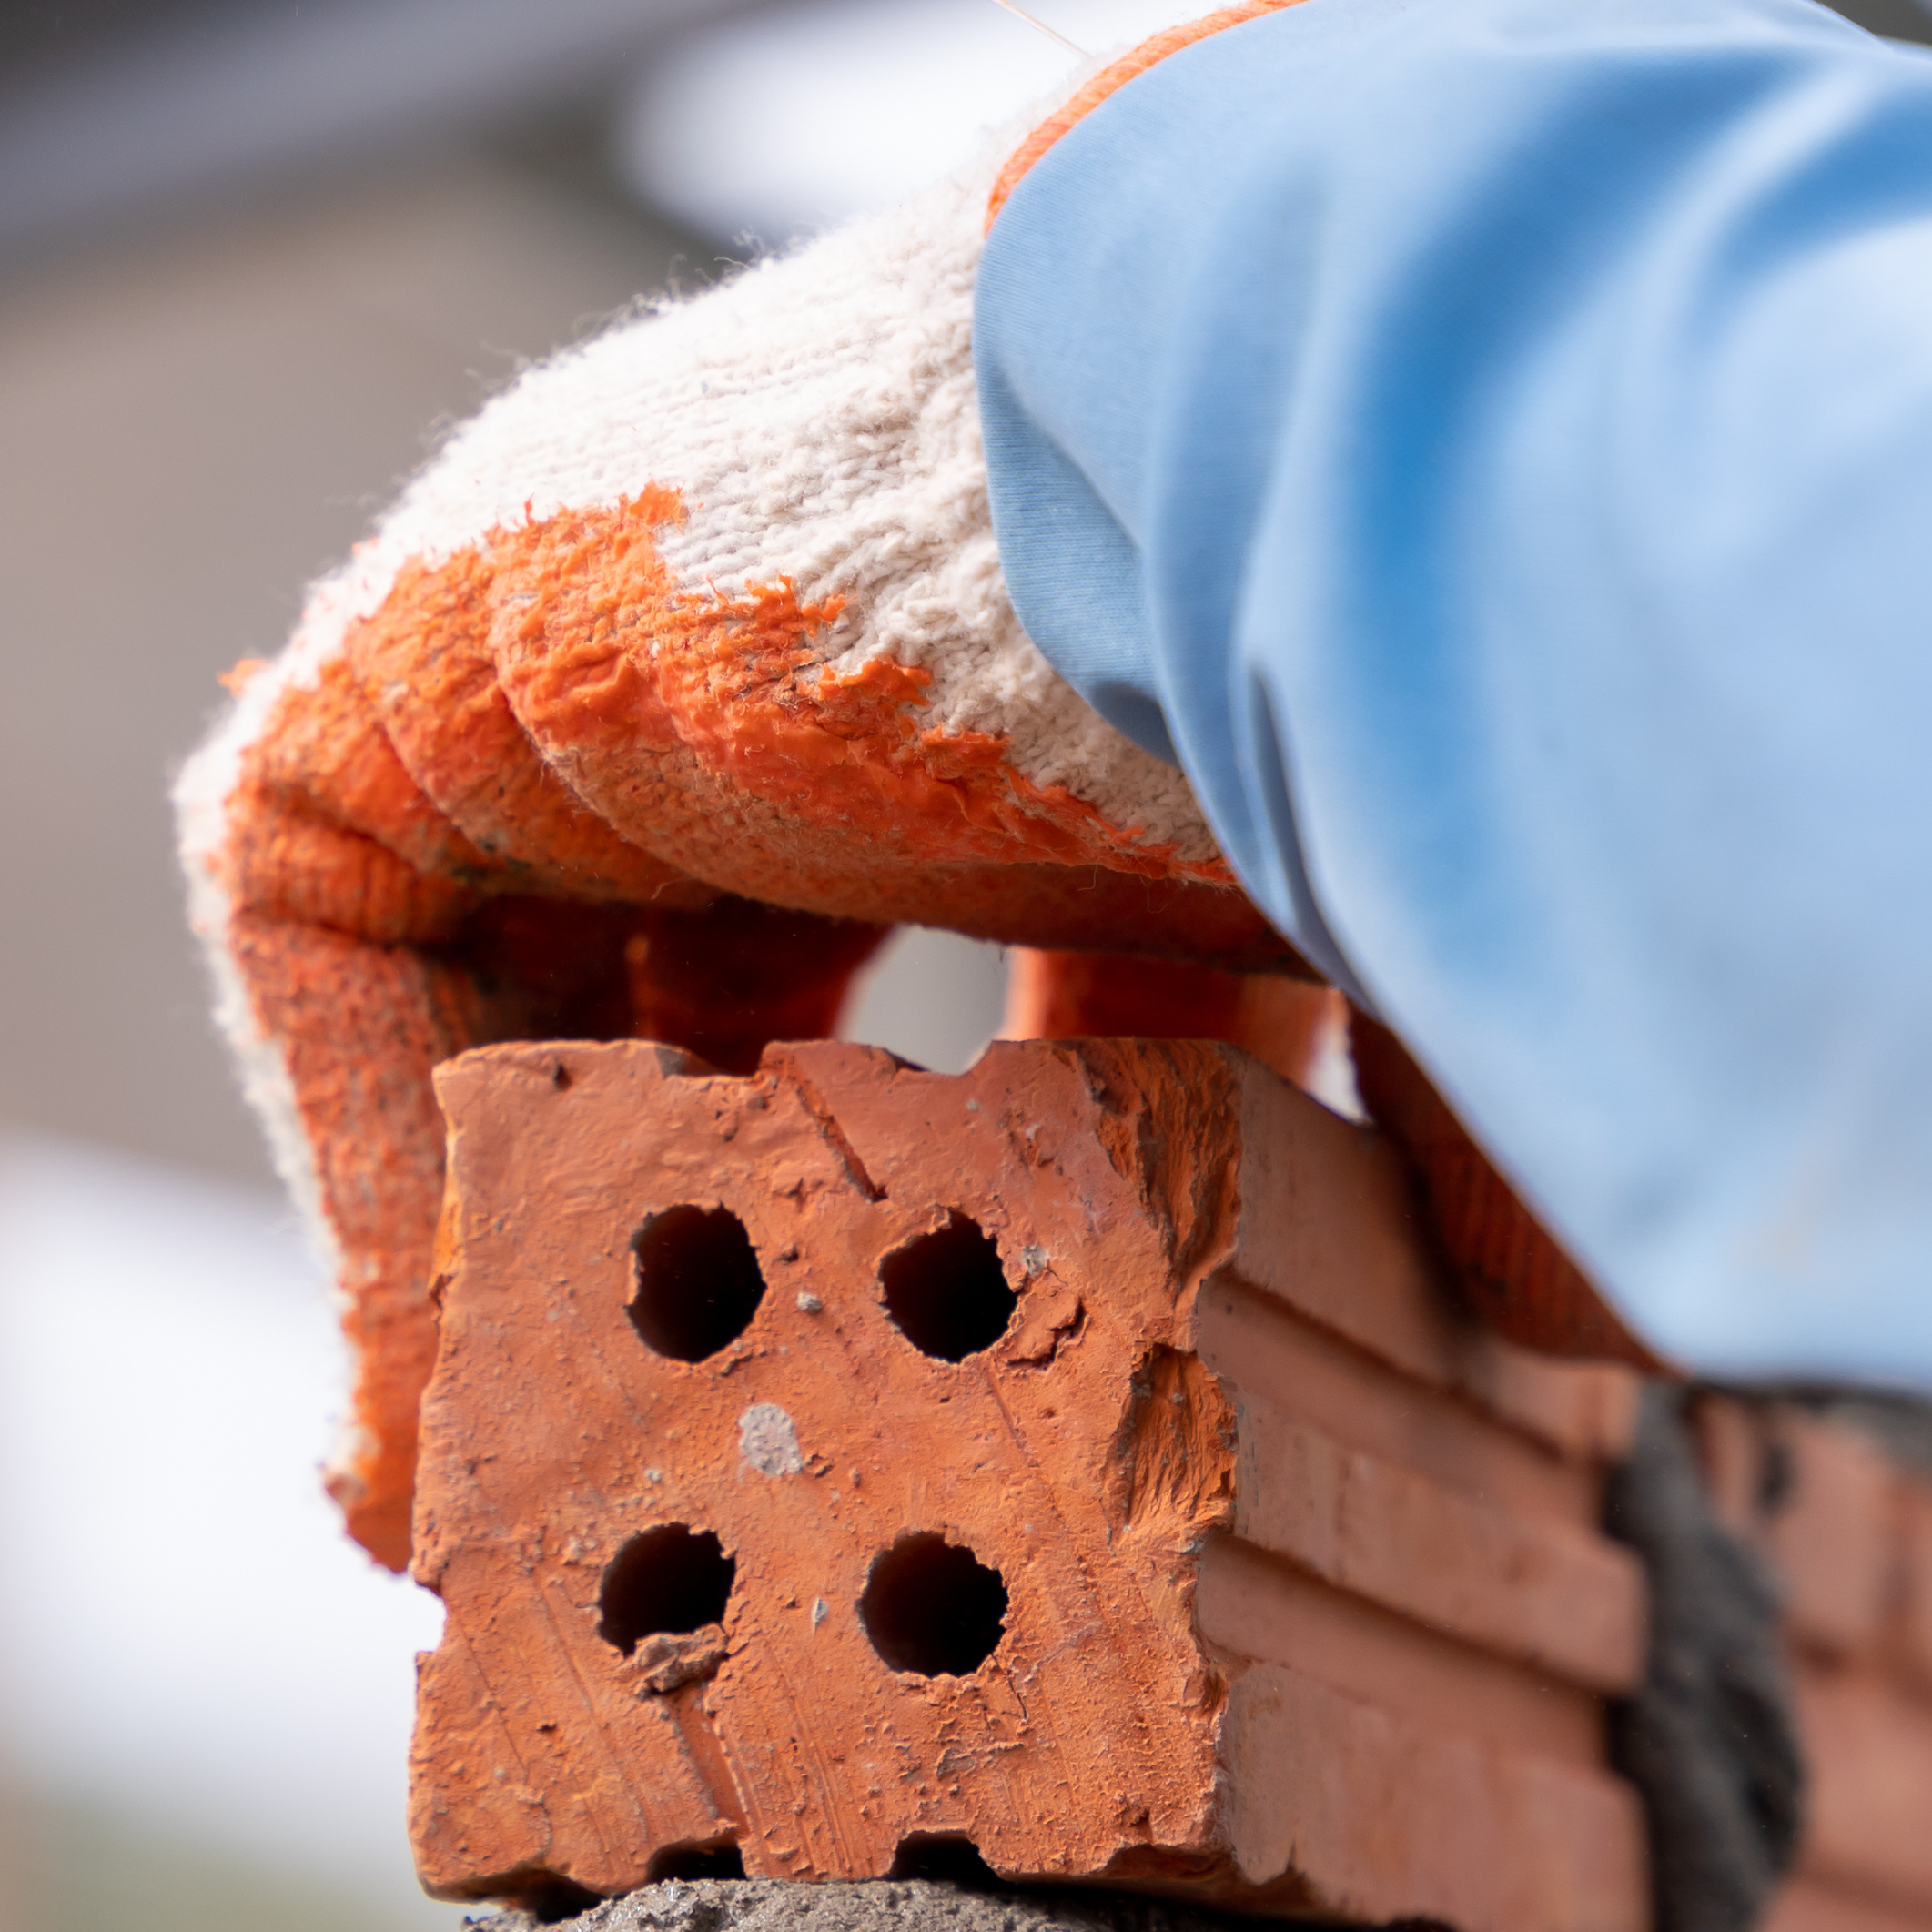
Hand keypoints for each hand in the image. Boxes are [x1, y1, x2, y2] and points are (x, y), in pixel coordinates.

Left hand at [177, 0, 1619, 1562]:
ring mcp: (614, 600)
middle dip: (666, 1236)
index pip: (944, 946)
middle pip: (684, 981)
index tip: (893, 1404)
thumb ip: (1488, 1111)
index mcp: (1041, 670)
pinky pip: (326, 916)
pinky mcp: (444, 630)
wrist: (1315, 424)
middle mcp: (810, 630)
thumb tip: (1605, 1329)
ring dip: (497, 1235)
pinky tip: (445, 1383)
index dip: (901, 1191)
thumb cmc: (1441, 653)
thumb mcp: (1458, 935)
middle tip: (670, 1473)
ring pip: (491, 960)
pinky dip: (364, 1160)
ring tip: (523, 1507)